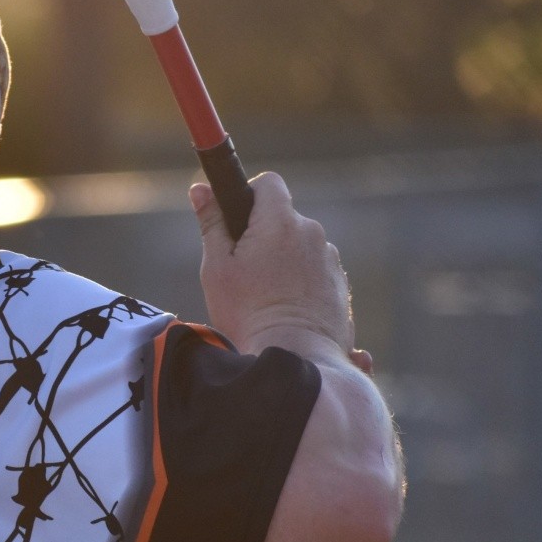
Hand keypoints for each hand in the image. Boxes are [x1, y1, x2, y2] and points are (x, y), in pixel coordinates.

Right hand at [189, 172, 359, 363]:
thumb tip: (201, 189)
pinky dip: (300, 283)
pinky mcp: (340, 286)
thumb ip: (211, 224)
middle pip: (284, 219)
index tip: (236, 220)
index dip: (249, 195)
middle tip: (243, 271)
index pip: (268, 183)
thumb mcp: (217, 268)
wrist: (296, 358)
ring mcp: (330, 260)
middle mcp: (312, 234)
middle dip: (264, 235)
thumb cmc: (248, 313)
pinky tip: (285, 310)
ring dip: (284, 261)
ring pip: (300, 247)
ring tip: (265, 298)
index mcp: (280, 222)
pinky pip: (315, 272)